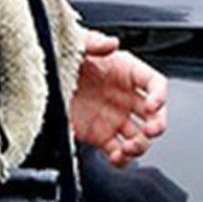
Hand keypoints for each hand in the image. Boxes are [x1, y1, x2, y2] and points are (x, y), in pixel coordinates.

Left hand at [67, 29, 167, 167]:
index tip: (153, 104)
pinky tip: (117, 159)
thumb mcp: (77, 44)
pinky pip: (118, 151)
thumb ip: (94, 41)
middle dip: (158, 125)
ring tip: (129, 148)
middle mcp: (125, 97)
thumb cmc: (64, 55)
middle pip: (155, 114)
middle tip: (149, 132)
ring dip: (141, 146)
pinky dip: (122, 160)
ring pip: (140, 136)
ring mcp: (114, 117)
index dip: (160, 95)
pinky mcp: (100, 134)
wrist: (42, 75)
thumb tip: (112, 43)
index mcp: (126, 72)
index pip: (156, 84)